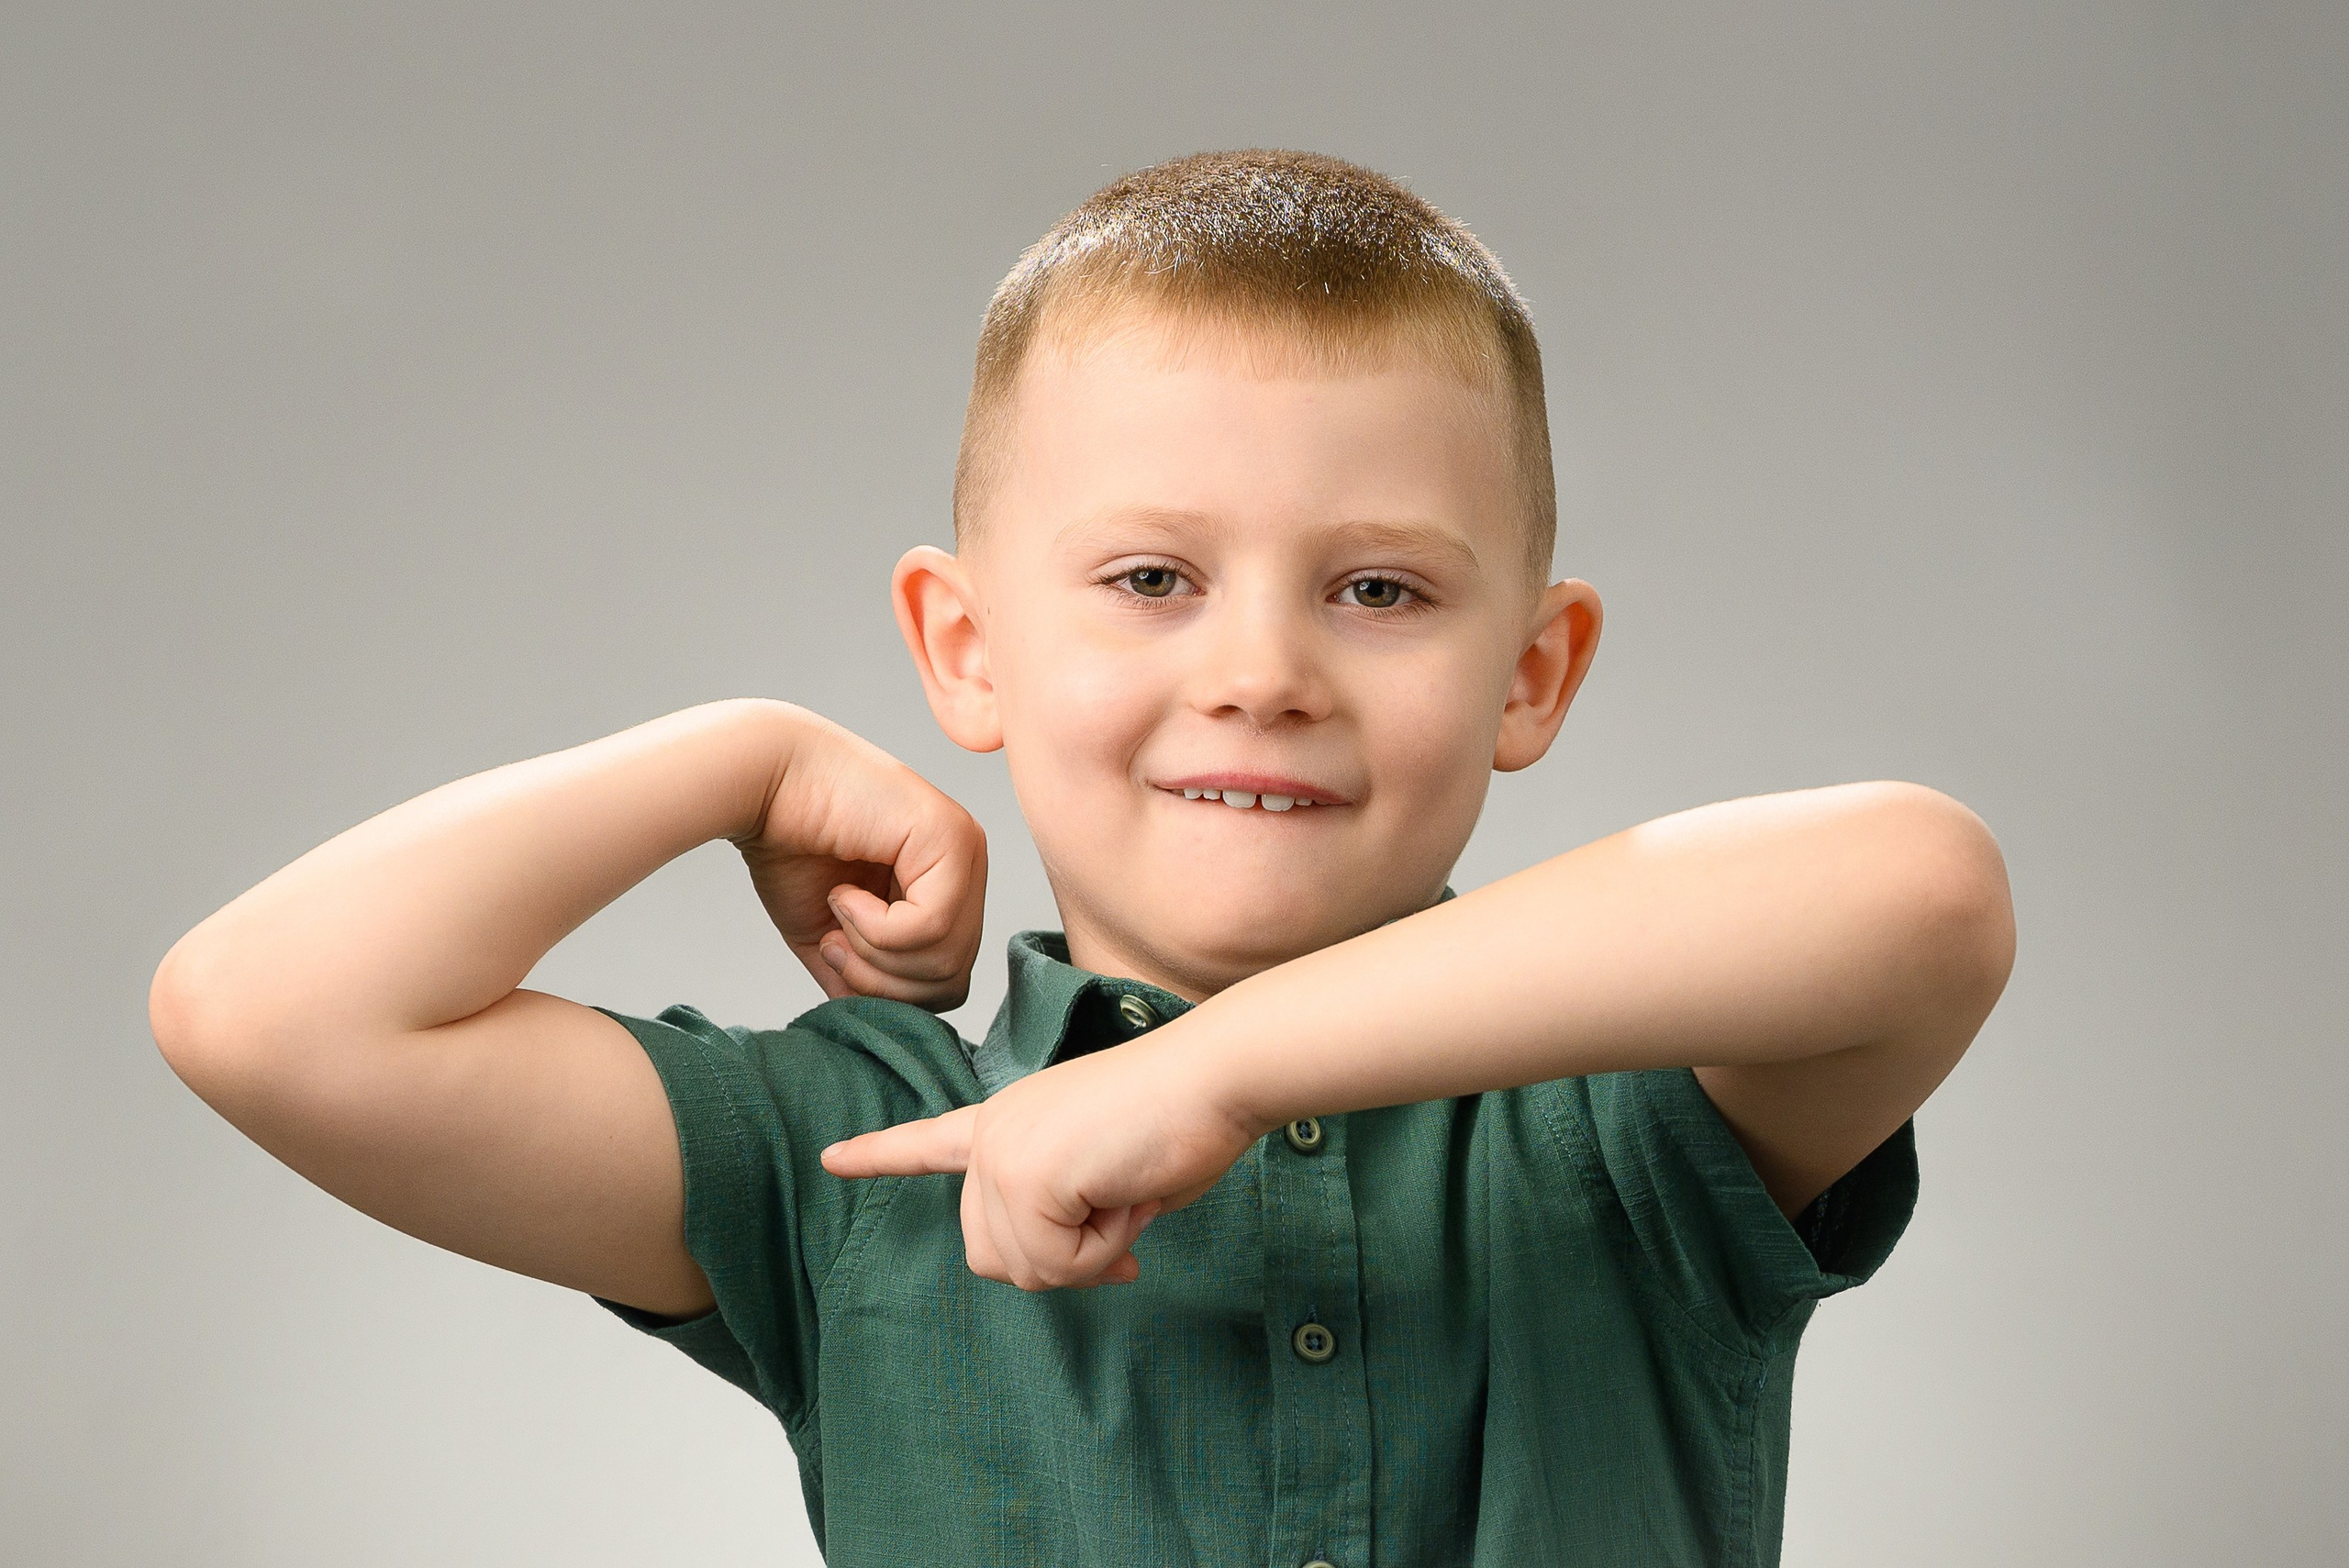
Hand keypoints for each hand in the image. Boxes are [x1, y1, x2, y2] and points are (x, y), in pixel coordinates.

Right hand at [734, 708, 986, 1009]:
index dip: (888, 992)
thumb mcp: (833, 936)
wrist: (761, 782)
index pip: (948, 980)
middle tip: (834, 943)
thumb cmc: (790, 847)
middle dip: (882, 982)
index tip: (835, 953)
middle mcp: (968, 867)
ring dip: (875, 955)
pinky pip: (929, 928)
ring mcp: (967, 850)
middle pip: (953, 978)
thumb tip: (894, 1024)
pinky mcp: (952, 839)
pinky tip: (845, 893)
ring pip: (946, 959)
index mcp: (946, 888)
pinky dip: (875, 928)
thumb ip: (868, 980)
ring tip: (838, 912)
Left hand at [820, 1031, 1260, 1288]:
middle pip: (993, 1257)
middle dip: (1065, 1258)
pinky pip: (1060, 1265)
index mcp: (1008, 1120)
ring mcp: (1000, 1154)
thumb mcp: (1109, 1180)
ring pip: (1028, 1269)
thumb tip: (1090, 1265)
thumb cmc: (1181, 1118)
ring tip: (1126, 1190)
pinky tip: (1128, 1195)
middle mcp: (991, 1135)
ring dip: (1094, 1252)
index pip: (929, 1142)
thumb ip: (1071, 1213)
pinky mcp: (1023, 1176)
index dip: (880, 1157)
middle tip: (1120, 1212)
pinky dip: (1107, 1250)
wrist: (1212, 1075)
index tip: (831, 1159)